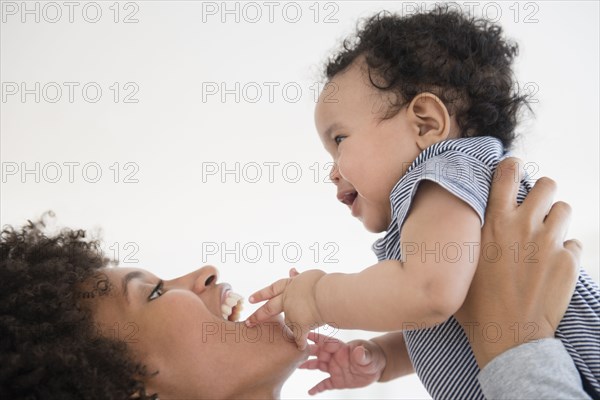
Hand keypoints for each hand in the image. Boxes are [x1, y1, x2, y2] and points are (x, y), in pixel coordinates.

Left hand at [245, 268, 325, 349]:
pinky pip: (300, 337)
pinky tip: (300, 347)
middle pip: (269, 309)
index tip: (250, 299)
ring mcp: (292, 314)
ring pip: (290, 323)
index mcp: (288, 286)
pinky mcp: (300, 325)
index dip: (261, 294)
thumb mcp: (307, 276)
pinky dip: (301, 342)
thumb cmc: (320, 283)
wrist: (325, 295)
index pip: (271, 290)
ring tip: (293, 333)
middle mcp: (287, 300)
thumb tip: (292, 270)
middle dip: (257, 316)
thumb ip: (298, 276)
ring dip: (293, 326)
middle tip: (248, 322)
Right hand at [299, 332, 385, 394]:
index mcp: (342, 348)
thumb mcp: (370, 356)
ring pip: (318, 366)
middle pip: (318, 352)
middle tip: (296, 350)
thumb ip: (363, 354)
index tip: (305, 334)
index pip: (327, 342)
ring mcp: (335, 369)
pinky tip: (310, 392)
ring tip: (297, 367)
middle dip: (308, 350)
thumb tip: (358, 351)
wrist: (376, 368)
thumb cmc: (373, 357)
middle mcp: (335, 357)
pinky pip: (325, 384)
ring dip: (308, 366)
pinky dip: (317, 388)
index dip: (317, 338)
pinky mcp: (337, 380)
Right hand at [455, 157, 581, 367]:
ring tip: (546, 236)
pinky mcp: (568, 261)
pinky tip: (552, 267)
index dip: (513, 166)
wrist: (506, 334)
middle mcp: (522, 226)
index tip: (514, 169)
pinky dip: (565, 252)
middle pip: (547, 185)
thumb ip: (466, 238)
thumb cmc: (476, 303)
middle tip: (536, 208)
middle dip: (543, 193)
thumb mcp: (460, 263)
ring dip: (556, 219)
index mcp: (493, 222)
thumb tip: (458, 224)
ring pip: (565, 209)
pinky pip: (574, 244)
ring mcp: (548, 242)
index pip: (507, 174)